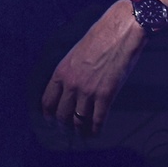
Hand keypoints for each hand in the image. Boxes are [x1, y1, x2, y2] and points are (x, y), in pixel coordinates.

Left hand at [40, 0, 146, 134]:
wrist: (120, 31)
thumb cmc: (100, 38)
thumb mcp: (75, 53)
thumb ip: (70, 71)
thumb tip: (68, 86)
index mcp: (61, 72)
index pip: (47, 101)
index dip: (48, 115)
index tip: (51, 121)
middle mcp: (71, 84)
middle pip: (61, 115)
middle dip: (63, 126)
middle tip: (67, 132)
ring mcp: (88, 91)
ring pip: (79, 121)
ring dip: (80, 131)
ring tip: (82, 136)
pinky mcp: (106, 95)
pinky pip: (98, 120)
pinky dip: (96, 130)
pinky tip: (96, 133)